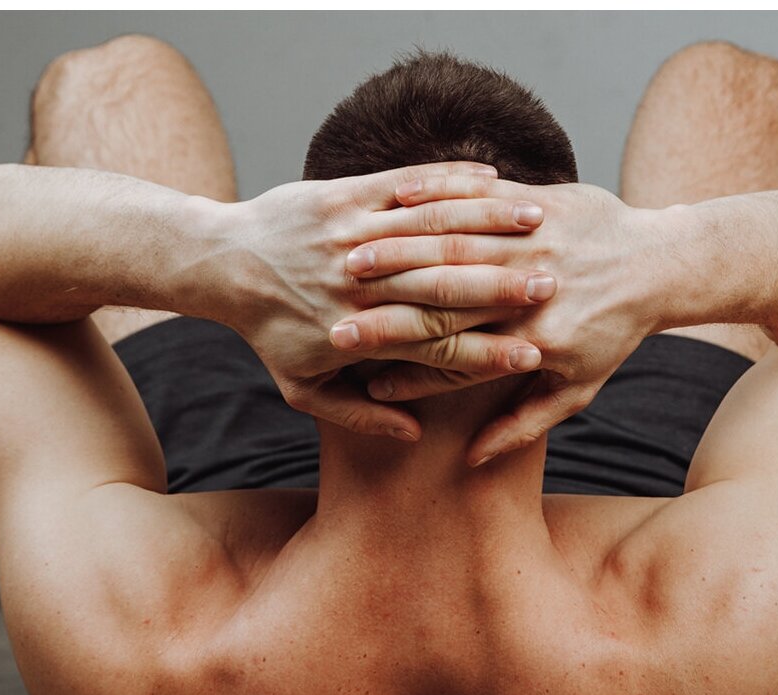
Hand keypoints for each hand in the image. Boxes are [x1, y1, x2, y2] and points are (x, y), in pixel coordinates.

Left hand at [206, 163, 561, 440]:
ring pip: (436, 230)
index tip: (535, 356)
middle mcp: (363, 284)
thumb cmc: (267, 332)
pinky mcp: (348, 193)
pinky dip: (453, 180)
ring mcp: (355, 232)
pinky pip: (409, 182)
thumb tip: (410, 432)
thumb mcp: (302, 388)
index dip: (489, 353)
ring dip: (491, 228)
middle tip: (554, 289)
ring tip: (540, 229)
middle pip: (449, 289)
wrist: (223, 264)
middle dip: (506, 289)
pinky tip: (493, 178)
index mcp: (362, 333)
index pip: (441, 349)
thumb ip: (358, 415)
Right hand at [332, 177, 679, 463]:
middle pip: (440, 301)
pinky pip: (478, 200)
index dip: (400, 365)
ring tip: (347, 262)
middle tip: (331, 321)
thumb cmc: (613, 334)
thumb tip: (471, 460)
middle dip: (380, 311)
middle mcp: (529, 291)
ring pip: (452, 245)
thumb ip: (522, 426)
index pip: (451, 356)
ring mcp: (534, 242)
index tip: (355, 370)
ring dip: (394, 252)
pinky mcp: (539, 203)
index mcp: (535, 340)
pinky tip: (393, 205)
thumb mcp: (577, 390)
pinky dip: (433, 200)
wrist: (659, 264)